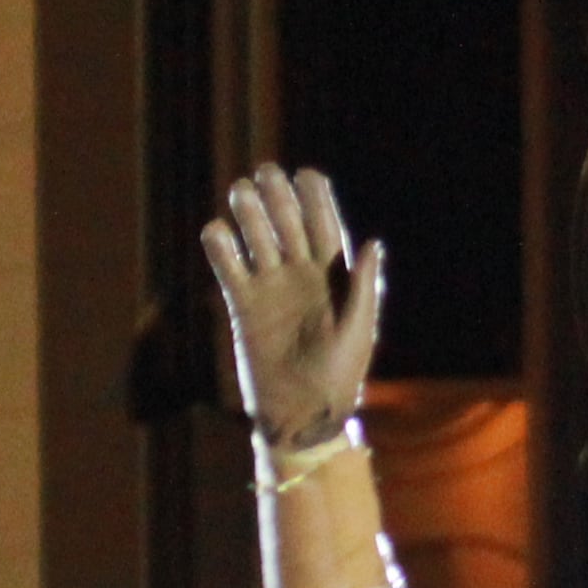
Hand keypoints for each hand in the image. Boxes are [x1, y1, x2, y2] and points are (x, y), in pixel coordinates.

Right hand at [198, 165, 384, 446]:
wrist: (301, 414)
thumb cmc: (340, 377)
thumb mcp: (359, 331)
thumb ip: (362, 287)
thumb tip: (372, 242)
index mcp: (333, 276)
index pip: (324, 226)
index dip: (316, 199)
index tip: (305, 174)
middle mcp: (300, 276)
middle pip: (288, 225)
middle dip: (278, 198)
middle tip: (265, 173)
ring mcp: (271, 290)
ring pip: (258, 242)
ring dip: (250, 216)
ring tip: (240, 192)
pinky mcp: (244, 308)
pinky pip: (231, 272)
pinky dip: (222, 252)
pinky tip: (215, 231)